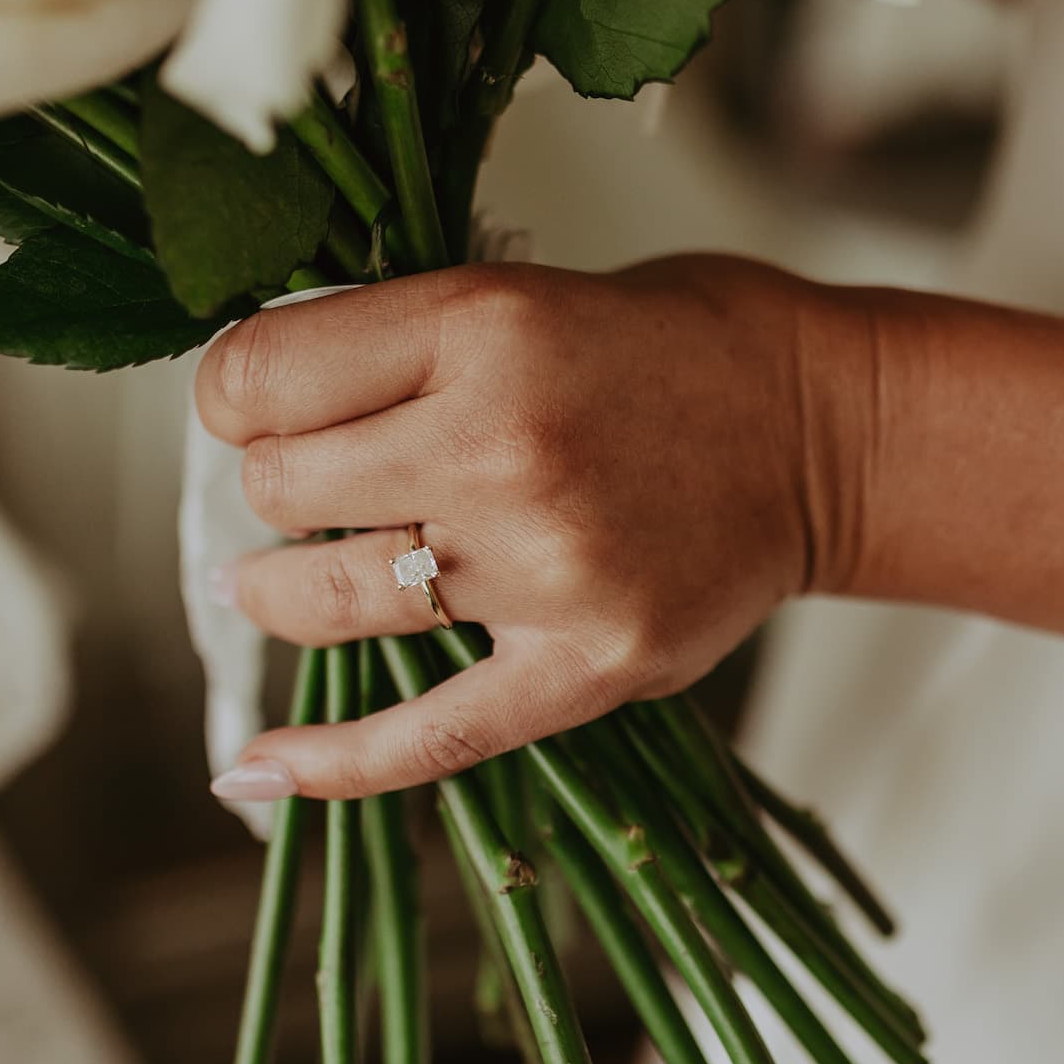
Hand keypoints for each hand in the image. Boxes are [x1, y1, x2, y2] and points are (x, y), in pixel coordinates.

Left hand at [196, 255, 868, 799]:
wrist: (826, 430)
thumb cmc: (681, 347)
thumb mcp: (527, 290)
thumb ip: (400, 344)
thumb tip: (258, 402)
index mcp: (483, 327)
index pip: (257, 377)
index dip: (238, 395)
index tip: (263, 405)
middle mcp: (502, 446)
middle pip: (280, 489)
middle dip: (280, 485)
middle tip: (325, 479)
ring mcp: (544, 568)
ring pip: (324, 601)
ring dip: (280, 593)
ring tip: (277, 582)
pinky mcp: (585, 664)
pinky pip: (427, 734)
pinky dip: (330, 764)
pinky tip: (252, 773)